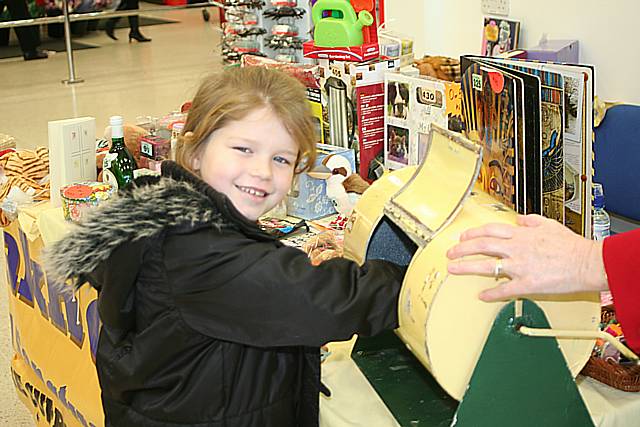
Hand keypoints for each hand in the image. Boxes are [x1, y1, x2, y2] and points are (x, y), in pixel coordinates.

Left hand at [446, 214, 607, 301]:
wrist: (588, 262)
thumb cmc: (573, 246)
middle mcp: (517, 249)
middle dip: (461, 249)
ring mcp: (520, 266)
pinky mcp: (527, 284)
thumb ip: (532, 221)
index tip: (462, 237)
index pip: (490, 230)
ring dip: (466, 267)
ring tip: (453, 269)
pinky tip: (481, 296)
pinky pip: (505, 289)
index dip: (473, 233)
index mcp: (521, 235)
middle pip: (481, 246)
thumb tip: (519, 219)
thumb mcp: (550, 225)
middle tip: (450, 253)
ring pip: (486, 266)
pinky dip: (492, 293)